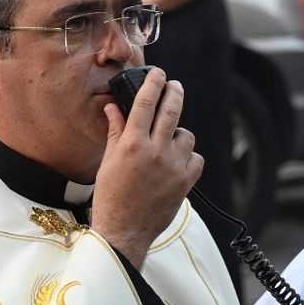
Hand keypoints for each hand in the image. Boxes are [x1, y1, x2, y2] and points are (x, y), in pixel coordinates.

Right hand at [92, 68, 202, 267]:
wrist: (124, 231)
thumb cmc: (111, 197)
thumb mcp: (108, 161)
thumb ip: (115, 131)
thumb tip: (114, 108)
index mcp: (132, 145)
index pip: (146, 102)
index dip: (154, 83)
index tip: (158, 73)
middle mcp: (155, 152)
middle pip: (172, 110)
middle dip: (174, 92)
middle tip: (174, 86)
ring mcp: (173, 167)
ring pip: (185, 135)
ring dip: (177, 133)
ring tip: (167, 141)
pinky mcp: (186, 182)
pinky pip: (196, 158)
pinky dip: (188, 157)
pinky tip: (177, 162)